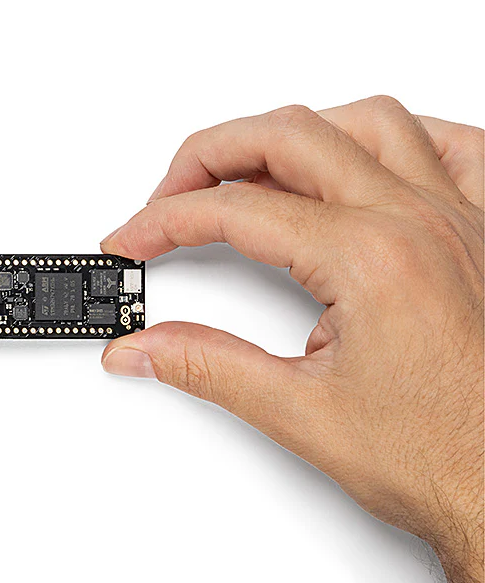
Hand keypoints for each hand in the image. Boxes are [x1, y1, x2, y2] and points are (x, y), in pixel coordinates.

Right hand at [101, 97, 482, 582]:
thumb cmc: (446, 462)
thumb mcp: (302, 415)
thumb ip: (207, 367)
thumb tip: (142, 348)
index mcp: (370, 259)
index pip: (234, 209)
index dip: (164, 221)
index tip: (132, 240)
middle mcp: (419, 222)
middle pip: (287, 136)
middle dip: (207, 156)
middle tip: (168, 196)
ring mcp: (460, 220)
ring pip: (366, 121)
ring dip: (294, 134)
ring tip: (248, 168)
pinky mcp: (484, 234)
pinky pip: (452, 145)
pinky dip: (395, 138)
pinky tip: (361, 158)